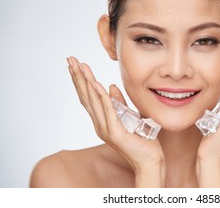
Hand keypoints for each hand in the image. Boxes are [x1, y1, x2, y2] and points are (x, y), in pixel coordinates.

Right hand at [67, 57, 164, 186]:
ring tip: (80, 66)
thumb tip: (112, 86)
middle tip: (70, 59)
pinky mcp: (115, 133)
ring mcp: (105, 129)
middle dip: (78, 77)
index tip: (75, 64)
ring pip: (94, 101)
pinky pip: (108, 110)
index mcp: (102, 120)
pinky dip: (101, 97)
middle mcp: (99, 124)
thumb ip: (120, 103)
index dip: (81, 80)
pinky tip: (96, 84)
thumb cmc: (142, 139)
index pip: (88, 97)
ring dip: (86, 82)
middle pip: (85, 96)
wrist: (149, 160)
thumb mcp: (130, 116)